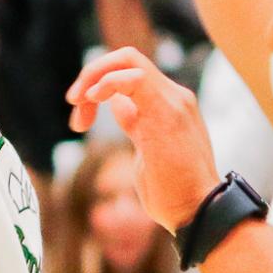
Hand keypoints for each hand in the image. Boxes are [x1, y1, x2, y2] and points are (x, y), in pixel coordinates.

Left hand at [68, 47, 217, 233]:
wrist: (200, 213)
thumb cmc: (174, 193)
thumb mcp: (147, 151)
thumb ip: (136, 125)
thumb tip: (119, 105)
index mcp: (169, 105)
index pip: (129, 73)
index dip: (98, 86)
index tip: (80, 119)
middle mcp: (174, 96)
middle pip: (126, 59)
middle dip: (92, 71)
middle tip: (73, 100)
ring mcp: (173, 101)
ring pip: (128, 59)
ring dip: (93, 76)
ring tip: (76, 103)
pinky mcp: (166, 112)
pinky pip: (133, 78)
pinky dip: (105, 82)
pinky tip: (91, 101)